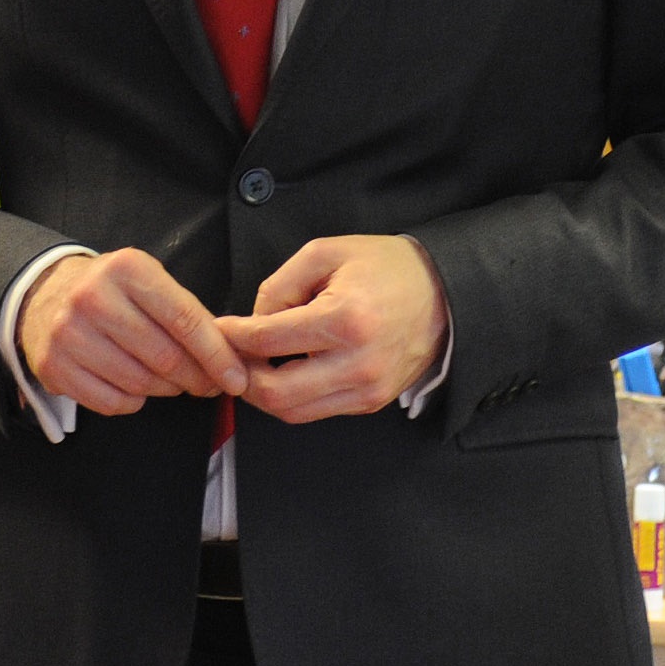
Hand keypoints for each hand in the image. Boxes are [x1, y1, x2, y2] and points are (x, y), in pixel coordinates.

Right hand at [18, 249, 247, 415]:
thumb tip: (227, 360)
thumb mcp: (147, 281)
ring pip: (140, 383)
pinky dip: (134, 401)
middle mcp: (93, 297)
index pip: (185, 320)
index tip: (237, 379)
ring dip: (166, 390)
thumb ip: (185, 313)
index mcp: (126, 269)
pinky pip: (112, 402)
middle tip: (208, 385)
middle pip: (164, 357)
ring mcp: (68, 334)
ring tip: (171, 382)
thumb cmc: (111, 291)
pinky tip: (135, 386)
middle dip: (196, 378)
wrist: (45, 294)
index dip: (217, 355)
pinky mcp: (53, 366)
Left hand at [214, 235, 449, 422]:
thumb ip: (280, 285)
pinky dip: (292, 397)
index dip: (232, 336)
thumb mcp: (327, 253)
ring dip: (263, 393)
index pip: (267, 340)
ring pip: (292, 412)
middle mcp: (357, 363)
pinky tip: (285, 371)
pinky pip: (316, 411)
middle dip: (241, 376)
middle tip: (230, 356)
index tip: (219, 328)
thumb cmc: (386, 268)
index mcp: (345, 319)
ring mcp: (366, 390)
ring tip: (253, 365)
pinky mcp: (370, 403)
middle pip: (274, 393)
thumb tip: (254, 321)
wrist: (445, 294)